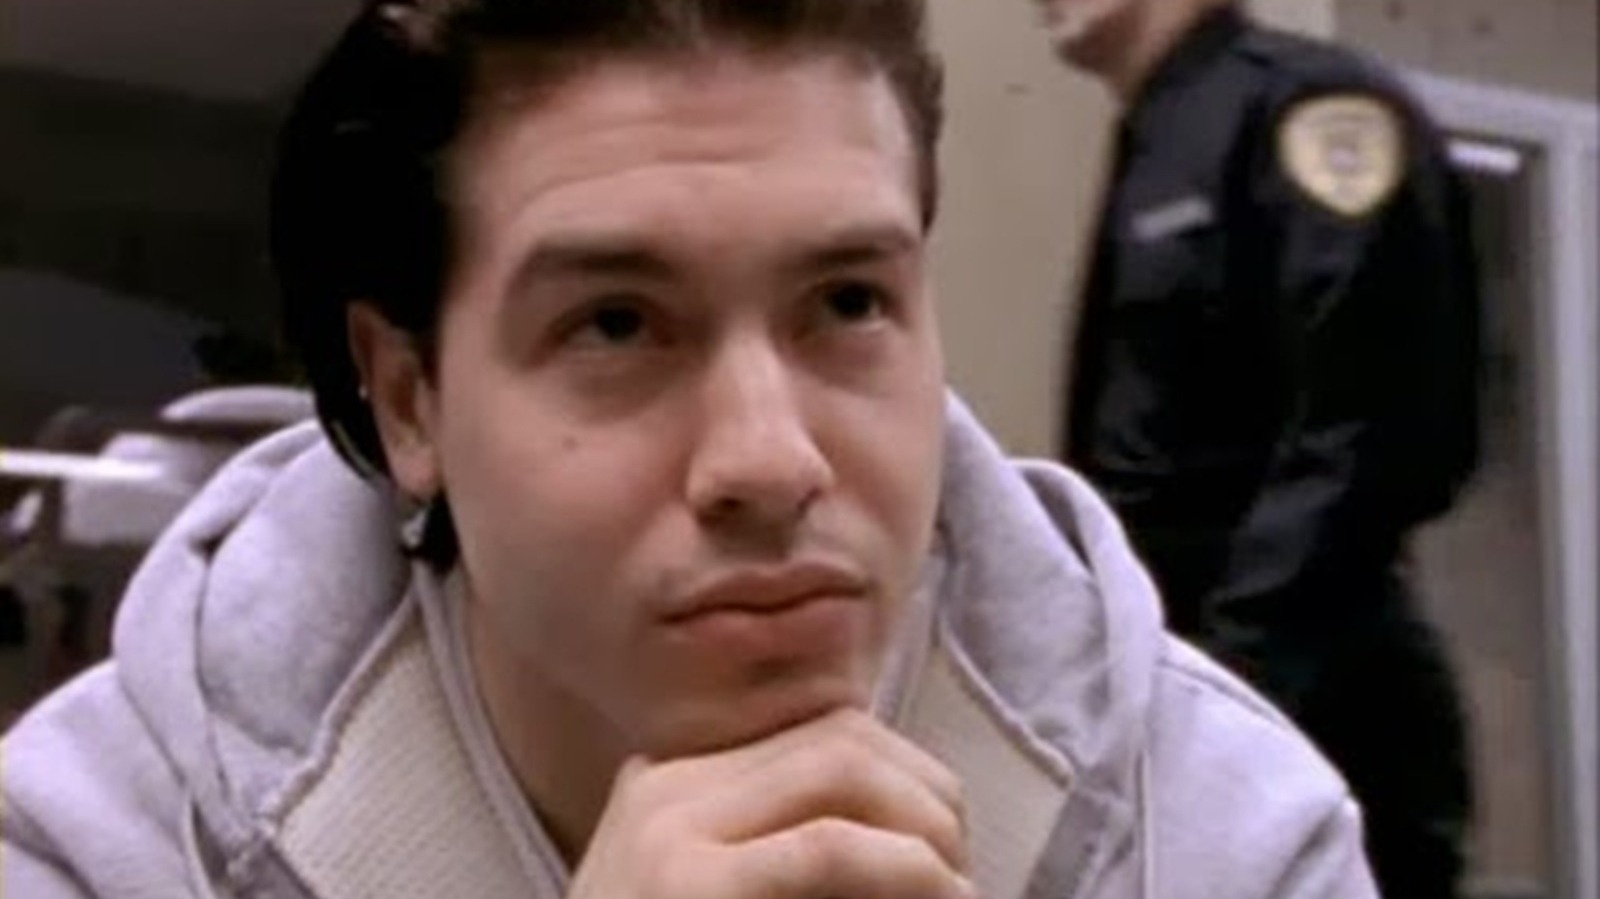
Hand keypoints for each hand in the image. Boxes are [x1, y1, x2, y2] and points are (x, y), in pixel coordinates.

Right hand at [566, 707, 972, 898]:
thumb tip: (921, 828)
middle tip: (965, 867)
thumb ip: (783, 858)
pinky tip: (945, 898)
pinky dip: (907, 869)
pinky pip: (828, 847)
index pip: (816, 731)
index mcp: (670, 786)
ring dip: (926, 825)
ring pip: (841, 767)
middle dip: (926, 791)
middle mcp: (665, 786)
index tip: (948, 840)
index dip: (906, 774)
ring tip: (961, 889)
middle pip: (835, 736)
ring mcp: (668, 828)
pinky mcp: (687, 884)